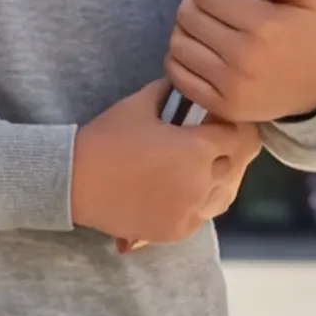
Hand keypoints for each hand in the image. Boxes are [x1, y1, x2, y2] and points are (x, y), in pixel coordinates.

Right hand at [71, 86, 248, 251]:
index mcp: (198, 148)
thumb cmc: (106, 139)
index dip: (235, 125)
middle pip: (237, 165)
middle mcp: (201, 182)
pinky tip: (183, 191)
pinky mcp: (175, 231)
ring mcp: (190, 210)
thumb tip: (185, 84)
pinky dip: (198, 203)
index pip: (242, 135)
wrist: (73, 180)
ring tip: (199, 168)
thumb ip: (170, 92)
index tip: (222, 121)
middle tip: (211, 141)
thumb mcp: (140, 104)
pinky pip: (202, 216)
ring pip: (224, 194)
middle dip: (228, 150)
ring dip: (216, 179)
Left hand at [161, 0, 315, 128]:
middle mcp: (244, 56)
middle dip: (190, 5)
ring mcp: (230, 84)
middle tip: (201, 7)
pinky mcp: (220, 105)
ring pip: (179, 45)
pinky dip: (177, 60)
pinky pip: (178, 76)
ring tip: (197, 28)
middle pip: (188, 18)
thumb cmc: (305, 35)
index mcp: (264, 25)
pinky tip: (193, 52)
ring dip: (182, 31)